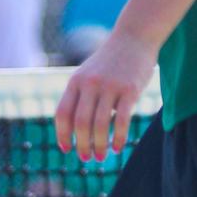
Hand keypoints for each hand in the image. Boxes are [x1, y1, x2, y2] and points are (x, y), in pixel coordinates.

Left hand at [55, 27, 158, 161]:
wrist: (134, 37)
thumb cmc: (110, 61)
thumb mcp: (88, 74)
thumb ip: (79, 96)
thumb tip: (73, 129)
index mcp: (75, 81)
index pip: (62, 114)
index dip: (62, 135)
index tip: (67, 150)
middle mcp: (90, 84)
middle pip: (80, 123)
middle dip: (82, 145)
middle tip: (86, 159)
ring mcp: (110, 86)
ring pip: (100, 124)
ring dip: (100, 145)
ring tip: (102, 157)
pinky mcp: (130, 90)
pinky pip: (121, 120)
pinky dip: (118, 138)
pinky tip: (118, 148)